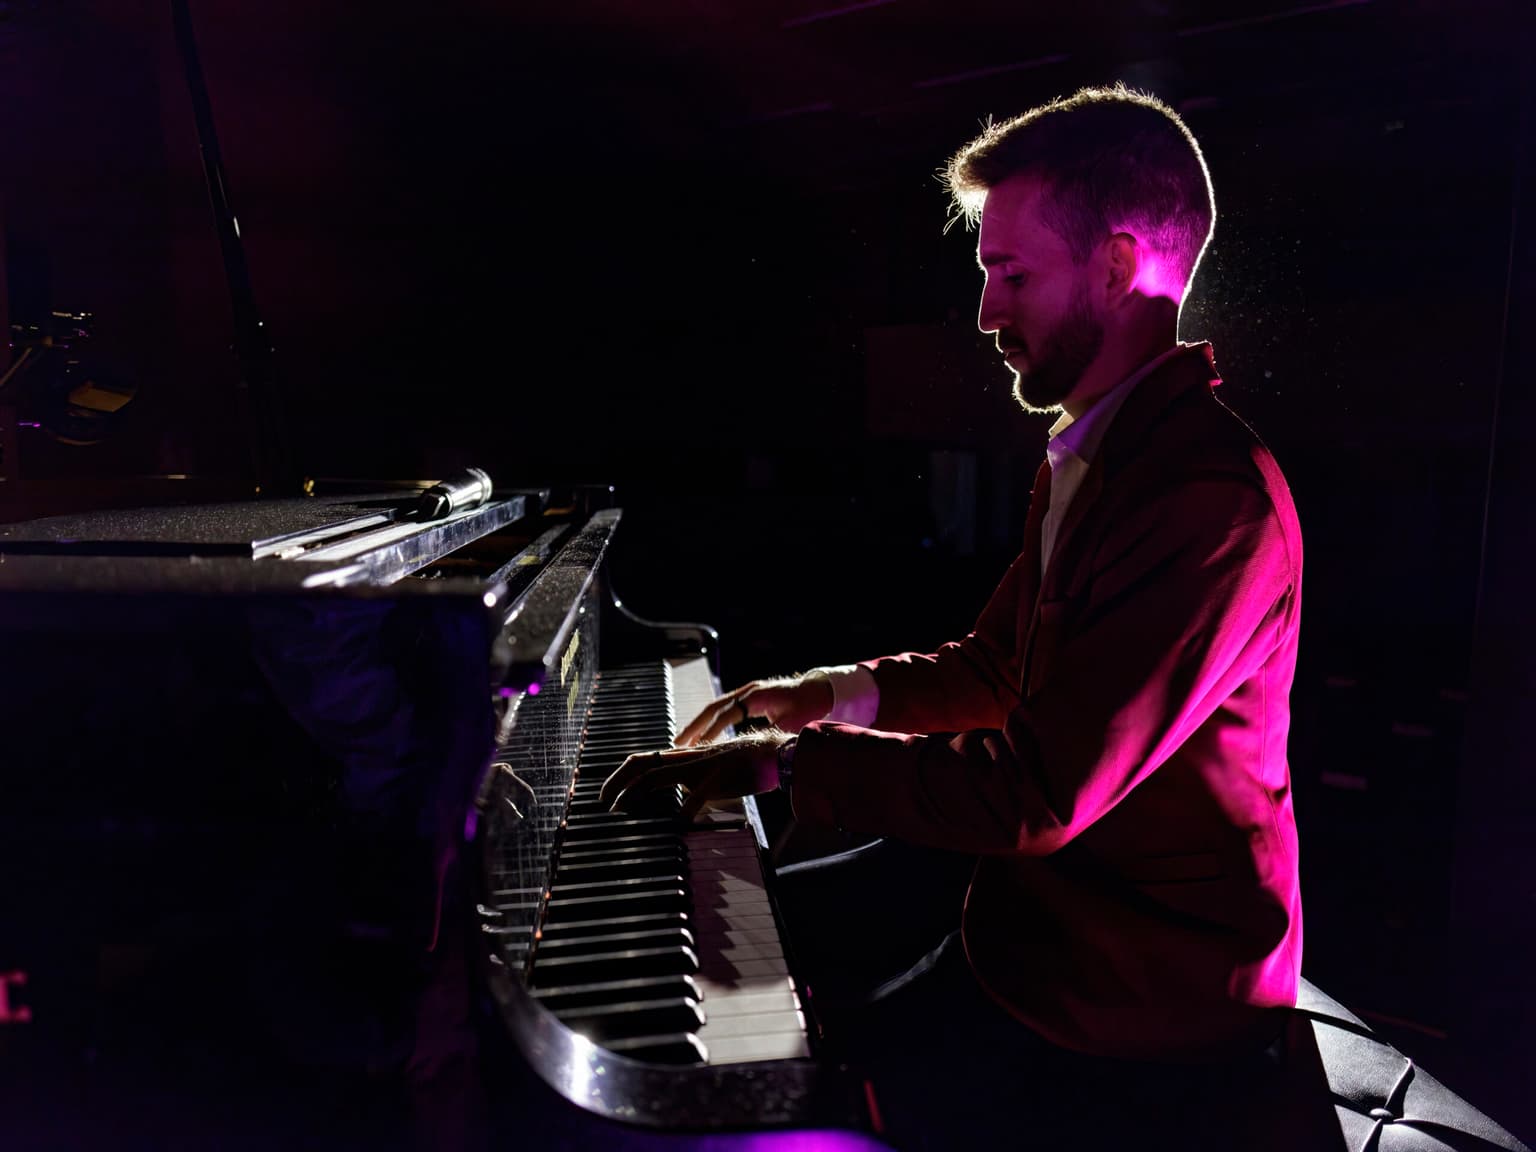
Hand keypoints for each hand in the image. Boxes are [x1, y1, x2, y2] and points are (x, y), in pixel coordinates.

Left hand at [600, 730, 789, 821]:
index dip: (620, 775)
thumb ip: (690, 783)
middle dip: (617, 782)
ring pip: (659, 776)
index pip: (643, 760)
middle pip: (642, 765)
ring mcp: (701, 767)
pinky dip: (686, 808)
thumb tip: (675, 801)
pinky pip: (698, 793)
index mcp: (683, 759)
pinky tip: (679, 822)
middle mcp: (686, 759)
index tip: (606, 794)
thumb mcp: (709, 774)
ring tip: (623, 810)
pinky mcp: (719, 777)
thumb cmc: (742, 766)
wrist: (773, 752)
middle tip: (604, 803)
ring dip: (636, 793)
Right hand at [675, 675, 834, 746]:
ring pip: (715, 707)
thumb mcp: (790, 724)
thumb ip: (770, 736)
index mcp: (757, 696)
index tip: (698, 746)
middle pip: (713, 707)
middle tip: (678, 743)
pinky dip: (709, 721)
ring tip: (682, 740)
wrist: (818, 689)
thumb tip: (752, 752)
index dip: (711, 730)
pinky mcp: (747, 697)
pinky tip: (701, 734)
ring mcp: (746, 692)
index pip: (727, 713)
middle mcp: (747, 691)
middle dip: (694, 725)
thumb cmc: (807, 706)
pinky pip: (722, 709)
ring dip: (698, 723)